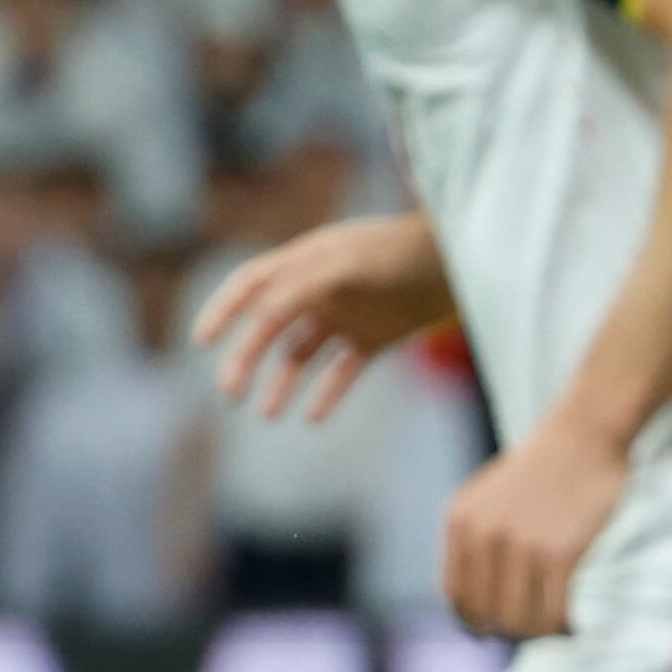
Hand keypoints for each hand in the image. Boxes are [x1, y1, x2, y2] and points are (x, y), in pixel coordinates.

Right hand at [189, 215, 450, 419]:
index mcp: (305, 264)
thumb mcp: (348, 264)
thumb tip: (261, 313)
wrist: (469, 260)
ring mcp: (348, 315)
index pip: (250, 287)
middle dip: (244, 361)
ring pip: (301, 356)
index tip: (202, 342)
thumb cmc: (405, 252)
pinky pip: (342, 371)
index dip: (222, 311)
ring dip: (281, 384)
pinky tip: (312, 419)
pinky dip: (326, 394)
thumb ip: (302, 285)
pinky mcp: (377, 337)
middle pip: (268, 330)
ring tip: (267, 415)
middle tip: (230, 393)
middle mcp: (320, 291)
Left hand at [442, 414, 627, 638]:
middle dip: (507, 631)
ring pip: (518, 618)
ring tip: (554, 630)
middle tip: (531, 631)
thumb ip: (474, 541)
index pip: (455, 595)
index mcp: (460, 523)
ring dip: (536, 634)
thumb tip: (473, 600)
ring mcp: (521, 545)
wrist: (583, 436)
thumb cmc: (541, 471)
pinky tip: (573, 626)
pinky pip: (552, 610)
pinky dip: (561, 627)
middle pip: (485, 613)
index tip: (489, 631)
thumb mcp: (487, 500)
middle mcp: (483, 536)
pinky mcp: (560, 551)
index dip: (471, 621)